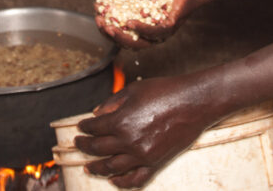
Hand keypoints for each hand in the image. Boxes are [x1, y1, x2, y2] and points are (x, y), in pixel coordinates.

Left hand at [74, 76, 213, 188]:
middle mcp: (129, 141)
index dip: (84, 127)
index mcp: (121, 121)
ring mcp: (142, 155)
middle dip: (84, 146)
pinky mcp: (155, 163)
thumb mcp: (134, 90)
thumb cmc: (166, 91)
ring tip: (88, 166)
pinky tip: (113, 180)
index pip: (94, 128)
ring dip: (96, 167)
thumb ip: (112, 102)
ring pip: (112, 167)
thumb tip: (97, 112)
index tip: (81, 127)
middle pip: (98, 148)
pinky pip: (135, 179)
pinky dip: (122, 182)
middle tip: (78, 143)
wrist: (194, 102)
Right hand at [94, 0, 193, 48]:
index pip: (123, 36)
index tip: (97, 19)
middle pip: (128, 44)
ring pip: (139, 42)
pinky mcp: (170, 28)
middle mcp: (152, 37)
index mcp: (144, 32)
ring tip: (111, 26)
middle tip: (101, 25)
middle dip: (112, 36)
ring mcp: (161, 35)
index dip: (108, 31)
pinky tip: (131, 22)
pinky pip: (154, 32)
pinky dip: (141, 28)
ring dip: (123, 35)